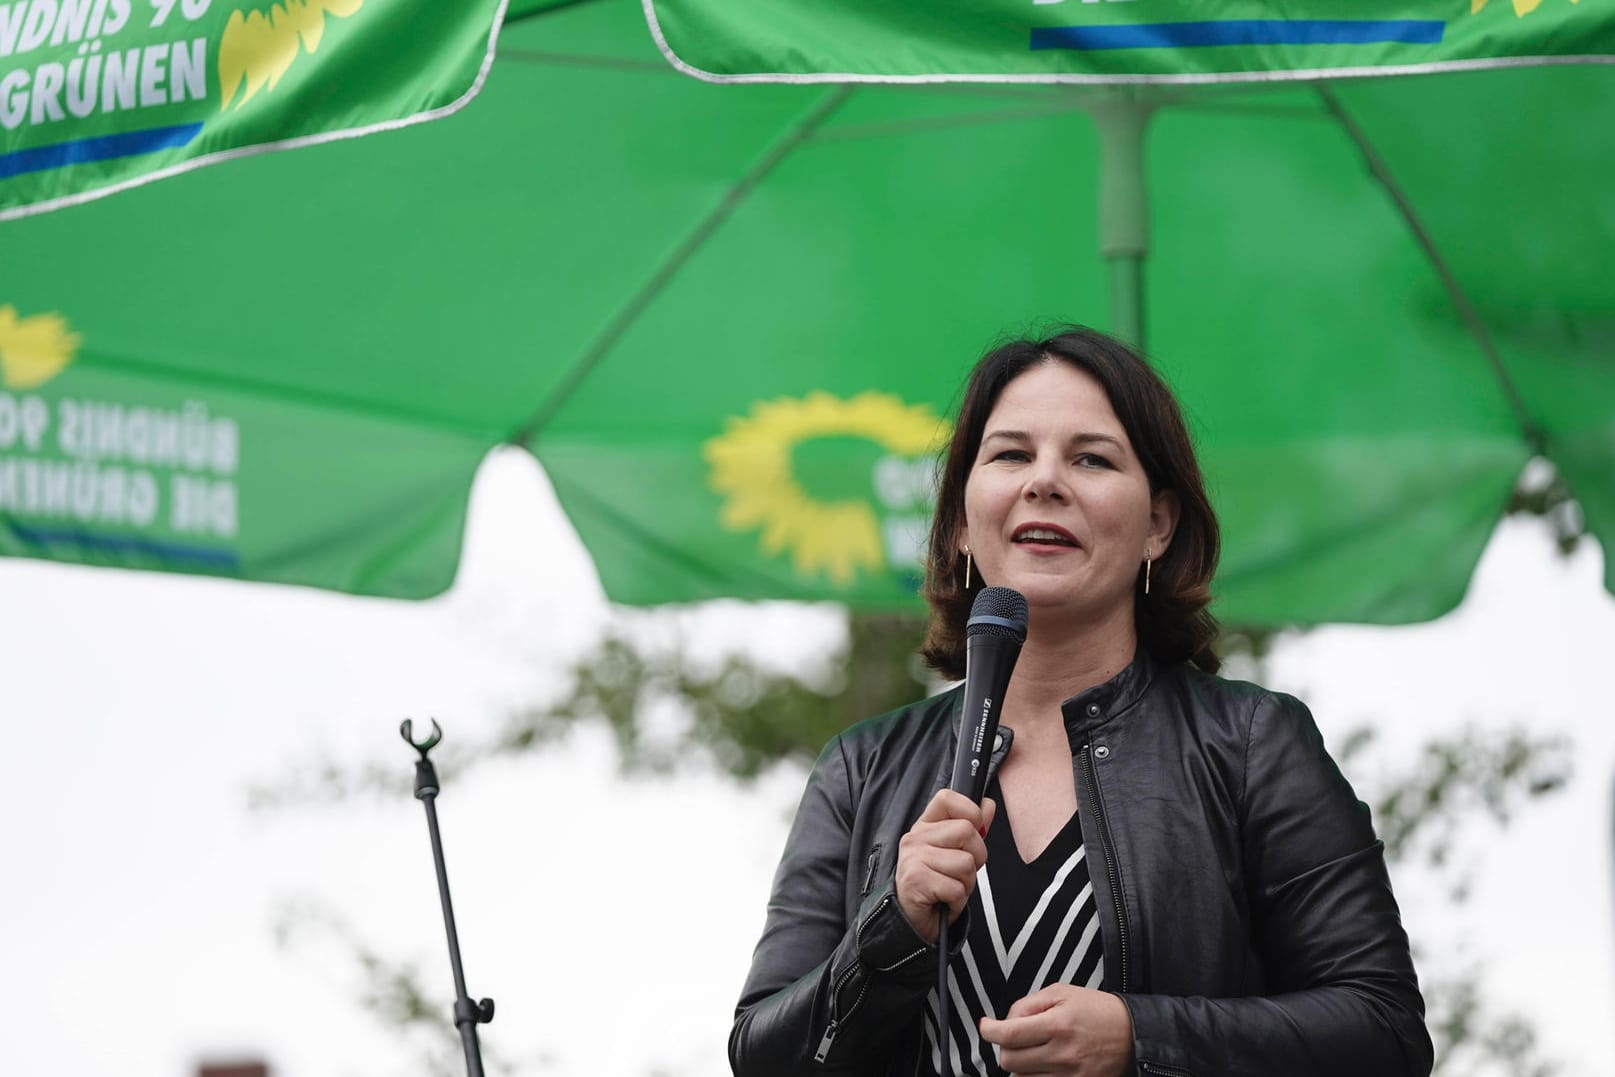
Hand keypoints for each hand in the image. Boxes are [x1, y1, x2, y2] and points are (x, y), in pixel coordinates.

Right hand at [894, 789, 994, 942]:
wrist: (912, 922)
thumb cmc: (936, 885)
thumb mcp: (954, 853)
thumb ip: (973, 828)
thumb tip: (988, 804)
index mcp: (925, 826)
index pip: (947, 798)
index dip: (969, 811)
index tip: (973, 830)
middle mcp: (916, 838)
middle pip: (966, 831)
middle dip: (976, 858)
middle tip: (960, 873)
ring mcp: (914, 858)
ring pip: (965, 862)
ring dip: (966, 883)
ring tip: (950, 888)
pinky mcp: (916, 881)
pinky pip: (957, 888)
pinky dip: (958, 900)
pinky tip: (944, 900)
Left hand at [978, 985, 1133, 1075]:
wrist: (1132, 1034)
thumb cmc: (1096, 1010)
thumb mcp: (1062, 993)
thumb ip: (1028, 1005)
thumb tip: (1005, 1021)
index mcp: (1058, 1025)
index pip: (1009, 1035)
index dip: (989, 1031)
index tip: (986, 1026)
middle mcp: (1063, 1054)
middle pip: (1010, 1061)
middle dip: (1005, 1047)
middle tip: (1015, 1037)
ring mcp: (1070, 1075)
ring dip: (1020, 1064)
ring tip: (1034, 1048)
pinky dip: (1034, 1076)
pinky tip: (1042, 1063)